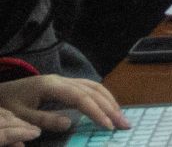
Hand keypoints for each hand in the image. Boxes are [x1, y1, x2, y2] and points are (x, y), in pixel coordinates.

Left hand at [0, 75, 127, 136]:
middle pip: (92, 90)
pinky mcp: (64, 84)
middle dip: (110, 107)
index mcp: (51, 86)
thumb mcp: (20, 115)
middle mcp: (62, 80)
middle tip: (124, 123)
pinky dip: (101, 97)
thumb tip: (70, 123)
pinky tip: (107, 106)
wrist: (0, 92)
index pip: (81, 98)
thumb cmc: (8, 103)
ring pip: (94, 86)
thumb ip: (44, 119)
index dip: (96, 111)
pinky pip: (88, 87)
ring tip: (121, 116)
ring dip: (109, 100)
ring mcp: (64, 80)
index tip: (108, 126)